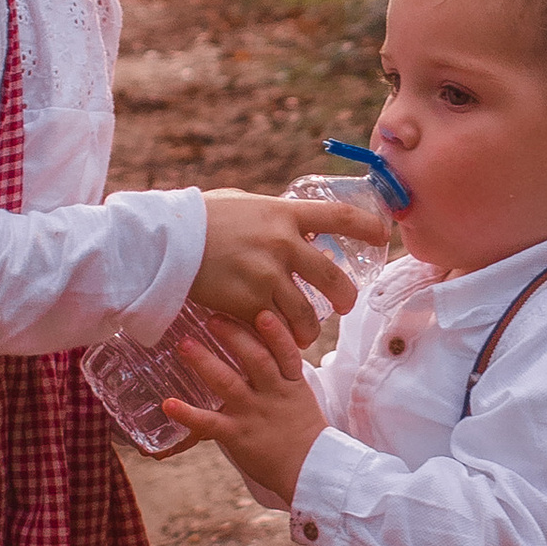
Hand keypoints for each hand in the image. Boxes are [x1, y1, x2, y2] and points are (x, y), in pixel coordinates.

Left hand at [164, 313, 327, 505]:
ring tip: (185, 345)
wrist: (311, 472)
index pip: (285, 352)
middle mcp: (273, 394)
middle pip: (255, 359)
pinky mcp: (237, 436)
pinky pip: (210, 423)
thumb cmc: (304, 433)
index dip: (275, 332)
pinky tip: (168, 403)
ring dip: (205, 362)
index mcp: (291, 383)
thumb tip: (264, 345)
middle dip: (233, 336)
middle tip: (211, 317)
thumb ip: (281, 373)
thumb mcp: (300, 397)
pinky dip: (187, 414)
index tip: (262, 312)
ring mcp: (254, 414)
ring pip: (229, 383)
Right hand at [190, 190, 385, 346]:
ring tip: (307, 333)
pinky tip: (276, 341)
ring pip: (307, 315)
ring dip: (311, 329)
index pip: (340, 217)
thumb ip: (274, 216)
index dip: (368, 226)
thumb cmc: (200, 218)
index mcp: (284, 214)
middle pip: (334, 278)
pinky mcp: (248, 304)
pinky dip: (279, 339)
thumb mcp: (244, 204)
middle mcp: (283, 245)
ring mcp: (267, 277)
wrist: (164, 242)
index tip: (381, 235)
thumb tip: (296, 224)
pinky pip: (276, 330)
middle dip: (346, 297)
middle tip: (345, 305)